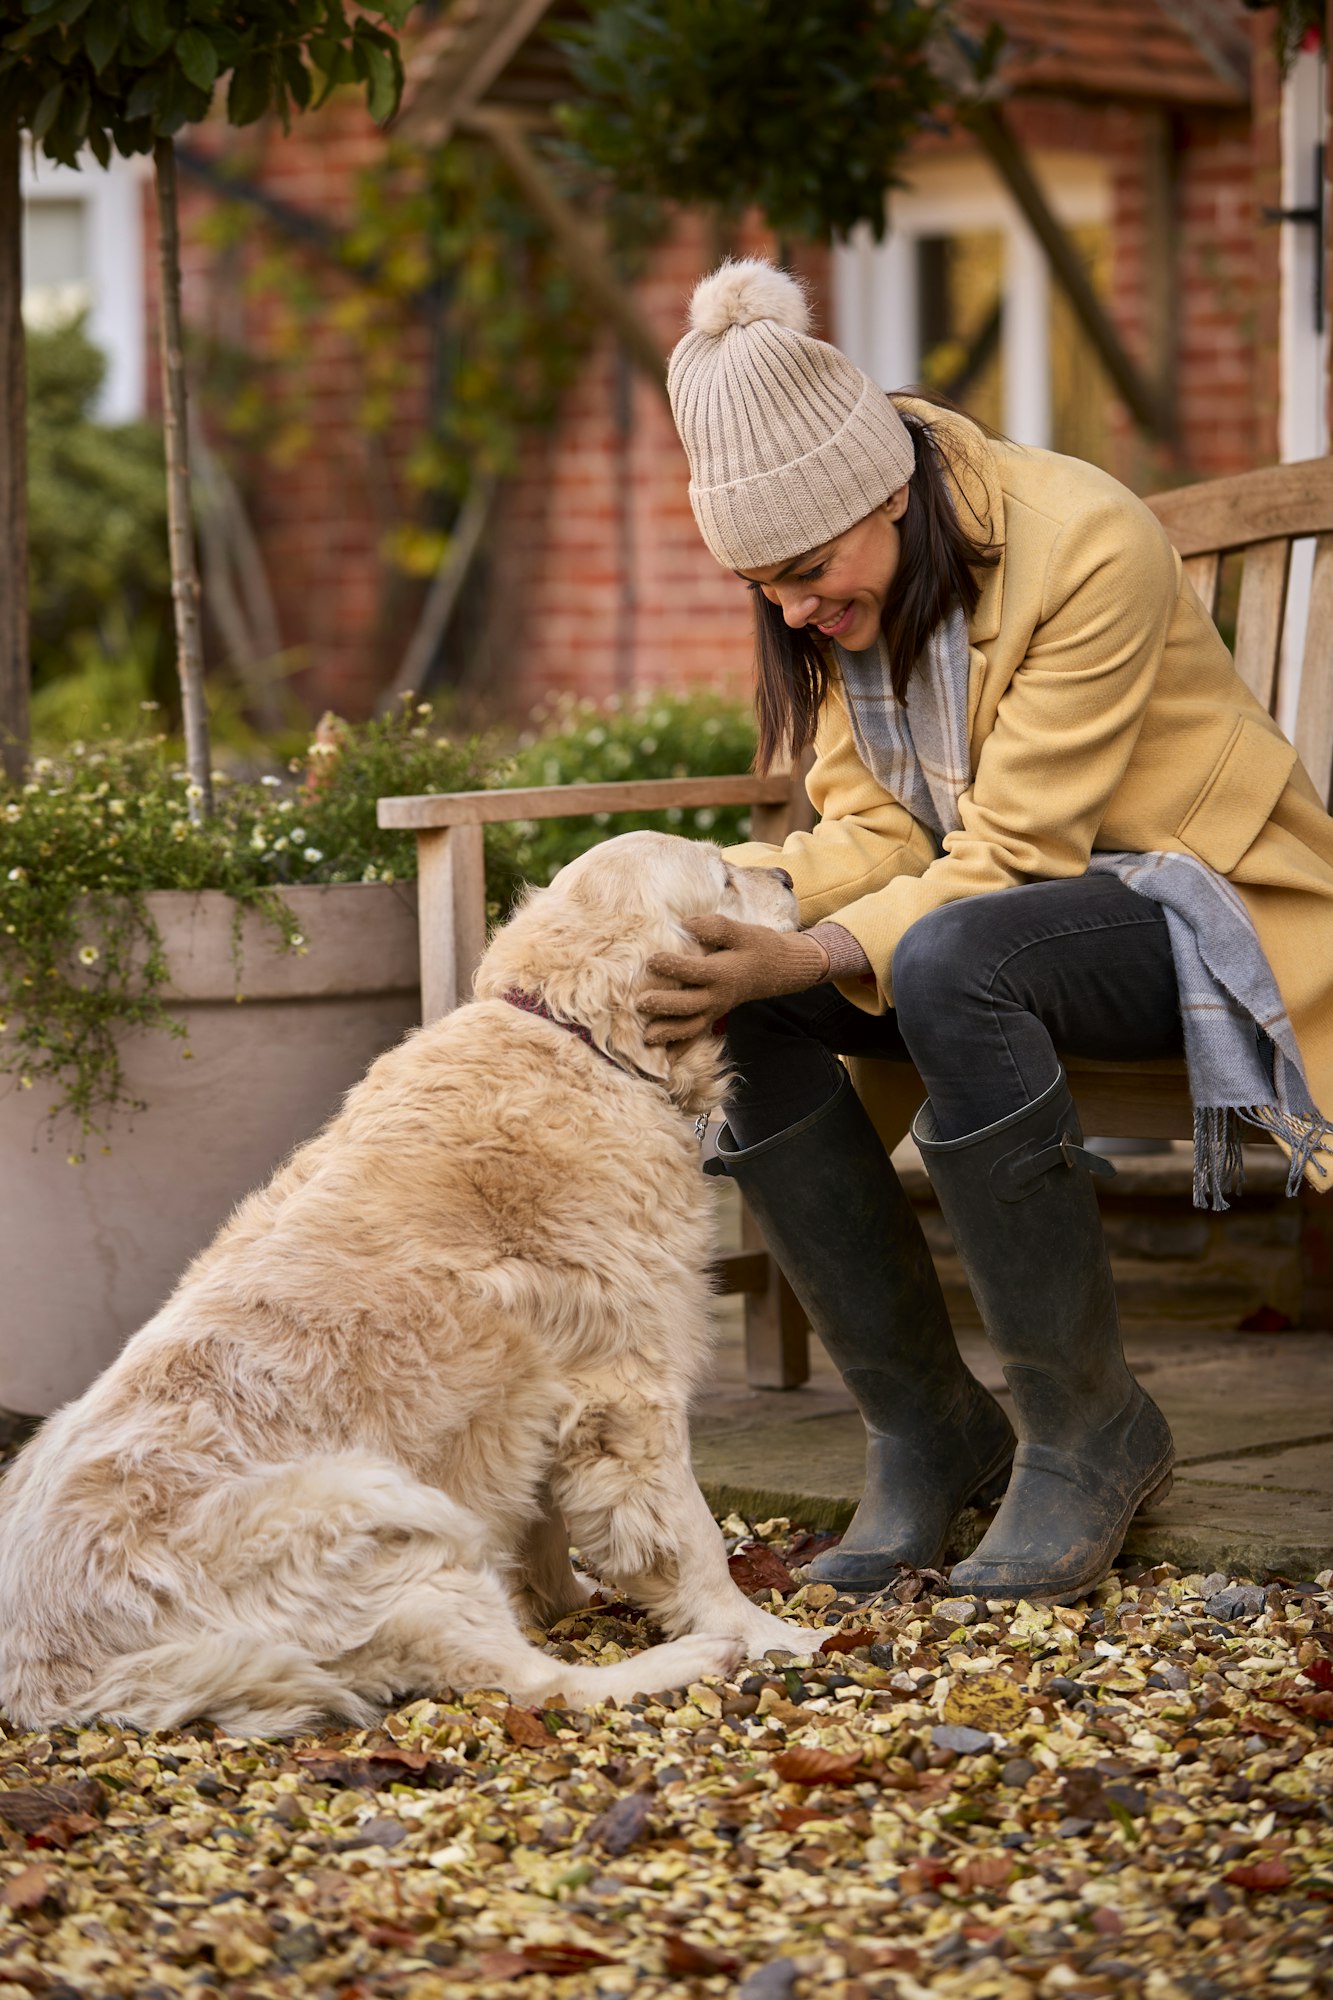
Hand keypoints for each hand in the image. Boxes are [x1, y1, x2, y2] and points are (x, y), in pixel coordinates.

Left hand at [639, 915, 830, 1045]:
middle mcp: (718, 995)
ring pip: (692, 1026)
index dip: (673, 966)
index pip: (695, 972)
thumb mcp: (741, 932)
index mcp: (723, 972)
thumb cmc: (757, 947)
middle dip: (664, 1006)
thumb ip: (715, 927)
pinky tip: (666, 1059)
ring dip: (669, 1033)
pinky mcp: (714, 1016)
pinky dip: (682, 1048)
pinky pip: (697, 1035)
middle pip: (689, 1005)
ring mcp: (716, 1009)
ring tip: (647, 1037)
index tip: (651, 960)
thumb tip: (686, 924)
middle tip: (640, 1003)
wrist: (778, 970)